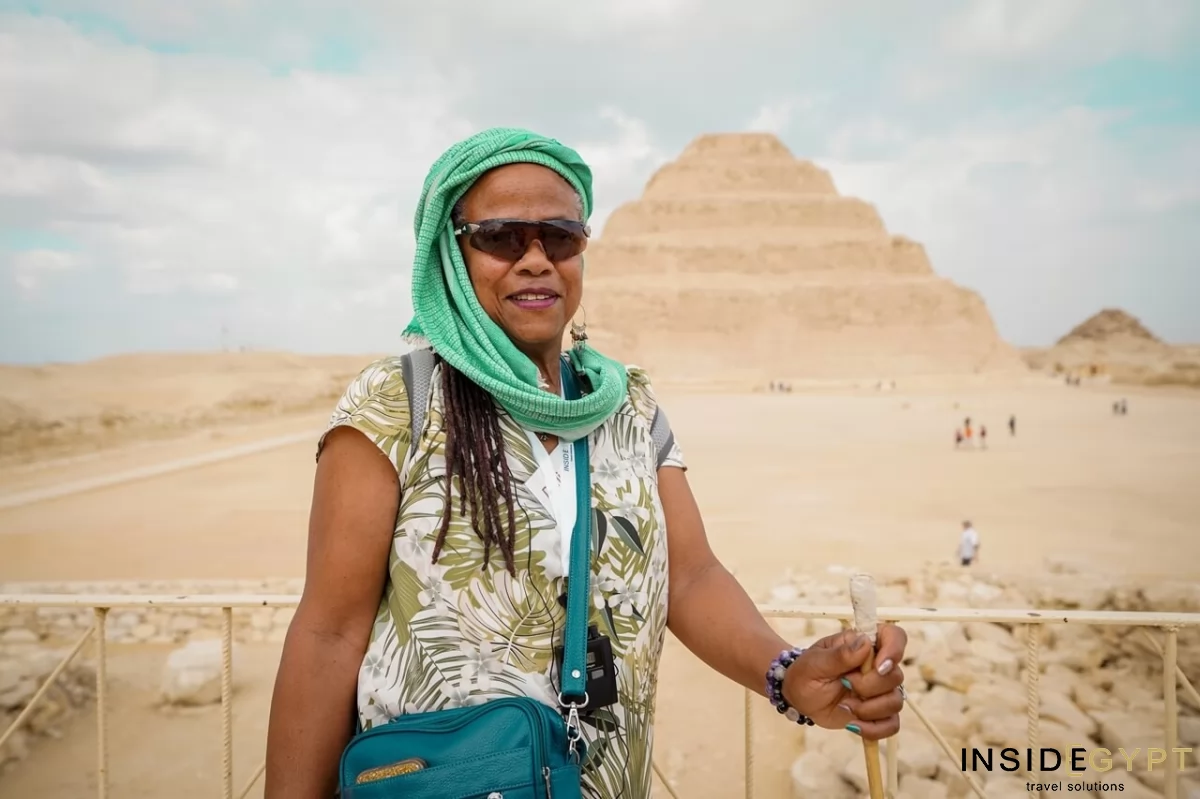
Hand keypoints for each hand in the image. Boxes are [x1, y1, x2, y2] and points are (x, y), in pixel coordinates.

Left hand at [781, 625, 906, 740]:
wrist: (800, 698)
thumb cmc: (806, 673)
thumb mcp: (816, 662)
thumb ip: (840, 654)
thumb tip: (865, 642)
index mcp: (864, 645)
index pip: (895, 636)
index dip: (894, 649)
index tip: (878, 666)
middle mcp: (877, 666)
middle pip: (895, 675)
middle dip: (868, 686)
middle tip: (844, 683)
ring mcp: (880, 691)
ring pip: (895, 701)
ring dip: (869, 709)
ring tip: (844, 706)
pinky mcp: (878, 713)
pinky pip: (892, 725)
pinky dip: (873, 729)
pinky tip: (852, 725)